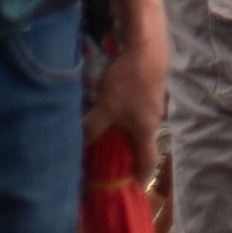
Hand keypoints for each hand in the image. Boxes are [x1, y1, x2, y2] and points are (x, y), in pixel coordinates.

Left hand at [90, 15, 163, 164]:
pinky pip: (135, 108)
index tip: (133, 188)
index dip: (140, 176)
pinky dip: (123, 114)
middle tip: (109, 160)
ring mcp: (152, 101)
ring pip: (137, 123)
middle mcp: (153, 118)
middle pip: (141, 142)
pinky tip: (110, 106)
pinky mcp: (149, 86)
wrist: (146, 45)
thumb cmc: (129, 82)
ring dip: (123, 130)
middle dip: (126, 153)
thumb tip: (78, 143)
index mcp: (146, 129)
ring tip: (105, 132)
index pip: (147, 160)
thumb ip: (92, 128)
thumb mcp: (106, 108)